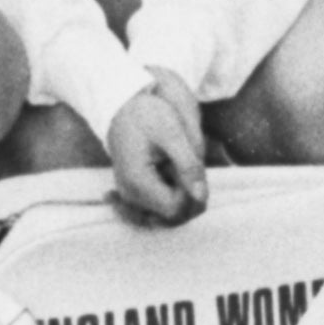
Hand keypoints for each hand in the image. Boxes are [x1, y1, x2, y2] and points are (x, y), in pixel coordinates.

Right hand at [101, 77, 211, 226]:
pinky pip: (159, 210)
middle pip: (174, 217)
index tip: (196, 169)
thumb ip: (188, 165)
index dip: (194, 196)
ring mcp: (130, 198)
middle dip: (190, 196)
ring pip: (169, 215)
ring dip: (183, 196)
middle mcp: (130, 196)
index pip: (176, 210)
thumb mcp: (172, 133)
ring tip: (178, 165)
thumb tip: (201, 197)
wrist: (122, 107)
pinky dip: (172, 197)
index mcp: (137, 182)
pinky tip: (173, 174)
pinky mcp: (133, 196)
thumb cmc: (147, 115)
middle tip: (190, 164)